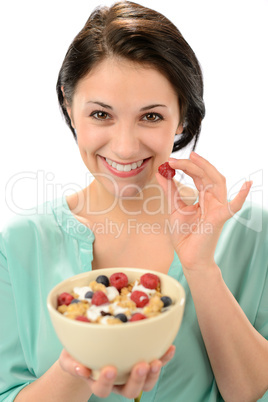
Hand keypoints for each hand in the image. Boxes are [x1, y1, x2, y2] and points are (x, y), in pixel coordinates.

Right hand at [58, 345, 174, 398]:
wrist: (87, 351)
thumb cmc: (76, 355)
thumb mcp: (69, 358)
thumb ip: (73, 364)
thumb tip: (82, 369)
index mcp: (99, 382)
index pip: (103, 389)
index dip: (107, 382)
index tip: (109, 369)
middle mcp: (117, 382)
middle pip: (129, 390)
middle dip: (137, 380)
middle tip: (141, 366)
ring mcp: (131, 374)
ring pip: (145, 383)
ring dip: (153, 374)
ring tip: (156, 361)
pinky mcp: (142, 362)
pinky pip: (155, 363)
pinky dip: (164, 358)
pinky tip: (170, 348)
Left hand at [156, 152, 251, 271]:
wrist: (188, 257)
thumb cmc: (184, 235)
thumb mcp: (174, 208)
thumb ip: (170, 190)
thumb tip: (161, 172)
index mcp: (204, 197)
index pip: (198, 175)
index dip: (185, 166)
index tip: (170, 161)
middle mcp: (213, 200)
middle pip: (207, 175)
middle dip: (191, 165)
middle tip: (174, 160)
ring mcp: (218, 208)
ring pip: (217, 182)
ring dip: (205, 168)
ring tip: (192, 158)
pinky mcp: (219, 218)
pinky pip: (233, 206)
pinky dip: (241, 196)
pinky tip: (247, 184)